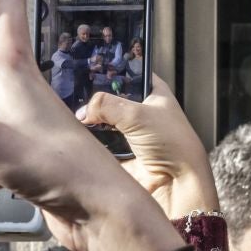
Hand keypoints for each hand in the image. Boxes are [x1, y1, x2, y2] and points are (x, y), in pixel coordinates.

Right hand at [81, 80, 218, 216]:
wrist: (176, 182)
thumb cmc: (171, 143)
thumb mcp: (137, 114)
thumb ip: (105, 104)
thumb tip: (82, 111)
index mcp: (152, 91)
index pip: (126, 71)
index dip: (108, 70)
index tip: (85, 68)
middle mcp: (140, 109)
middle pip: (109, 97)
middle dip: (93, 99)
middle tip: (75, 97)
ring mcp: (129, 130)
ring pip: (101, 120)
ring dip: (90, 122)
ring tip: (76, 118)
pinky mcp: (120, 150)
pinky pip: (99, 142)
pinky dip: (91, 141)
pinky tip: (80, 137)